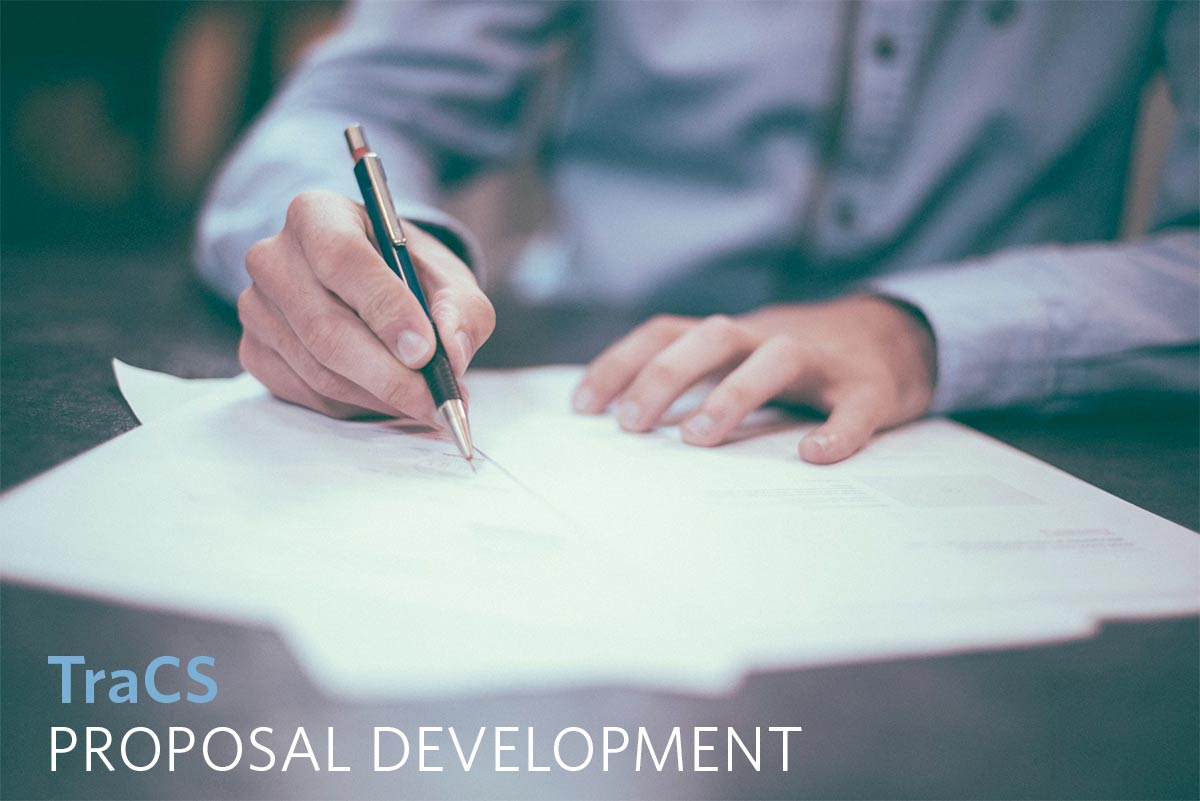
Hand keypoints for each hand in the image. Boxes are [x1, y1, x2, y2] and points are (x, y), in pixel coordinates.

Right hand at [236, 190, 494, 421]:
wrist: (371, 286)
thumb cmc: (409, 275)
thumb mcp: (449, 278)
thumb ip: (461, 310)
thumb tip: (452, 353)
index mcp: (317, 215)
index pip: (342, 259)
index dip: (385, 309)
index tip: (425, 351)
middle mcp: (273, 257)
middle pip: (325, 327)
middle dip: (389, 374)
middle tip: (436, 401)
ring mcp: (256, 307)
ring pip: (319, 369)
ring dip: (379, 396)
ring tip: (425, 403)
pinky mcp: (254, 351)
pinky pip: (307, 393)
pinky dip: (355, 406)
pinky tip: (387, 398)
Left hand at [572, 296, 935, 462]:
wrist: (897, 335)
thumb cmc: (799, 361)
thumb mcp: (741, 358)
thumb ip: (695, 380)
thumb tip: (624, 425)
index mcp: (732, 336)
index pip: (666, 333)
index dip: (621, 363)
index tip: (583, 407)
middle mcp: (769, 337)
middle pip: (712, 336)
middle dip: (665, 376)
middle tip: (631, 425)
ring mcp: (822, 360)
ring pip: (776, 358)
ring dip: (733, 394)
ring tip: (698, 439)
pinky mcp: (871, 387)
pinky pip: (854, 406)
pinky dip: (836, 430)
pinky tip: (814, 456)